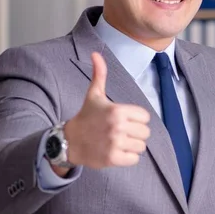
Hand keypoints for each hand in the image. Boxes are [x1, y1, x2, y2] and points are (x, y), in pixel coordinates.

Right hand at [53, 52, 150, 174]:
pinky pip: (134, 159)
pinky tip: (117, 152)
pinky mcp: (113, 158)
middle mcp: (117, 127)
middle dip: (135, 133)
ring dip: (132, 146)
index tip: (124, 120)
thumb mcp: (94, 95)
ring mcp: (115, 143)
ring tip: (119, 142)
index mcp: (117, 110)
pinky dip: (128, 158)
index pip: (145, 117)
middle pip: (145, 133)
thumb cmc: (86, 117)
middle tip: (121, 132)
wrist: (69, 141)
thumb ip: (100, 74)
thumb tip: (96, 54)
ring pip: (141, 147)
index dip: (136, 119)